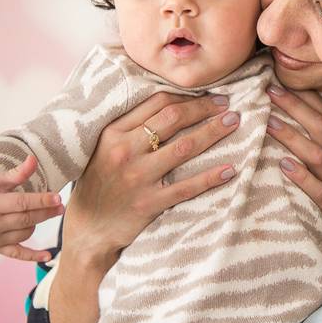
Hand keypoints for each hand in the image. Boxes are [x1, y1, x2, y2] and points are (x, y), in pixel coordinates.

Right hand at [0, 156, 63, 261]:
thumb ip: (16, 173)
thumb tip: (34, 159)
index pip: (22, 203)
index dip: (41, 201)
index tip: (58, 197)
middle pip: (27, 219)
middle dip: (46, 212)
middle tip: (61, 206)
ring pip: (25, 233)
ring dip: (36, 223)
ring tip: (40, 213)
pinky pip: (17, 253)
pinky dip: (33, 256)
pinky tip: (48, 256)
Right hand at [62, 92, 240, 266]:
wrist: (88, 229)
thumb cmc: (100, 183)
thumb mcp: (104, 148)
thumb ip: (131, 127)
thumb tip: (172, 103)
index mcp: (113, 133)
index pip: (157, 103)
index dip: (188, 96)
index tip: (210, 93)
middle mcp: (125, 151)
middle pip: (173, 119)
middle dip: (204, 108)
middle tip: (228, 104)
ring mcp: (137, 178)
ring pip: (184, 147)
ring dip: (213, 132)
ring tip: (233, 122)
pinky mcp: (148, 203)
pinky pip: (186, 187)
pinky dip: (210, 177)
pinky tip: (229, 169)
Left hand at [264, 85, 321, 275]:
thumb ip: (307, 152)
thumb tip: (275, 127)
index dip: (305, 96)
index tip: (278, 79)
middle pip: (321, 127)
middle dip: (296, 106)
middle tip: (268, 90)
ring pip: (318, 155)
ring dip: (293, 137)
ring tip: (268, 124)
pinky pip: (319, 192)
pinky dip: (302, 178)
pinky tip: (283, 167)